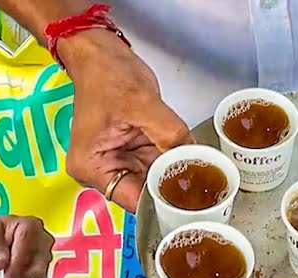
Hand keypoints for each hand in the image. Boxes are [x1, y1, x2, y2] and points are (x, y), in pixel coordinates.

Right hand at [56, 30, 192, 210]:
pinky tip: (193, 161)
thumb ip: (169, 134)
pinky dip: (175, 161)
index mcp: (92, 168)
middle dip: (173, 190)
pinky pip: (159, 163)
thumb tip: (193, 158)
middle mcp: (102, 171)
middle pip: (145, 193)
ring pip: (156, 180)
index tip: (190, 204)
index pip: (133, 201)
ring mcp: (120, 161)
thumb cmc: (105, 75)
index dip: (162, 203)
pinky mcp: (134, 150)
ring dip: (177, 175)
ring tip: (203, 175)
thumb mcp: (140, 104)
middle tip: (204, 190)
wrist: (100, 53)